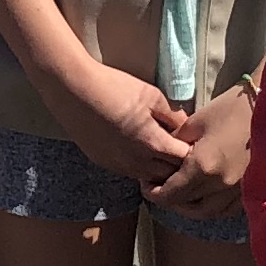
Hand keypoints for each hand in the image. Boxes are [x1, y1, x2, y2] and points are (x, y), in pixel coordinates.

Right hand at [54, 66, 196, 189]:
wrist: (73, 90)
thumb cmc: (113, 87)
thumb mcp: (151, 95)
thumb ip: (173, 115)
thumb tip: (185, 127)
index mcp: (151, 144)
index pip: (184, 161)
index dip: (192, 152)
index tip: (192, 141)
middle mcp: (136, 162)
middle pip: (168, 176)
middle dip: (178, 165)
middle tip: (180, 148)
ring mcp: (118, 165)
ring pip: (148, 178)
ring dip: (158, 168)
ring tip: (160, 148)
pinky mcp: (103, 163)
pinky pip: (129, 172)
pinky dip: (139, 165)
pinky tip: (136, 146)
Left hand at [149, 83, 255, 215]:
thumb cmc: (232, 108)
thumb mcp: (196, 122)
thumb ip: (176, 143)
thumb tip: (163, 155)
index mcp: (203, 167)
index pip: (171, 194)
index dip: (154, 193)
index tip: (147, 184)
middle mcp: (220, 185)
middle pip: (187, 206)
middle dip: (170, 200)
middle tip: (159, 188)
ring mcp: (238, 191)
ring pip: (207, 212)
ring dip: (190, 207)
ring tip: (181, 194)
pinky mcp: (251, 190)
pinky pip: (226, 209)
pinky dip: (211, 206)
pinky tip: (205, 195)